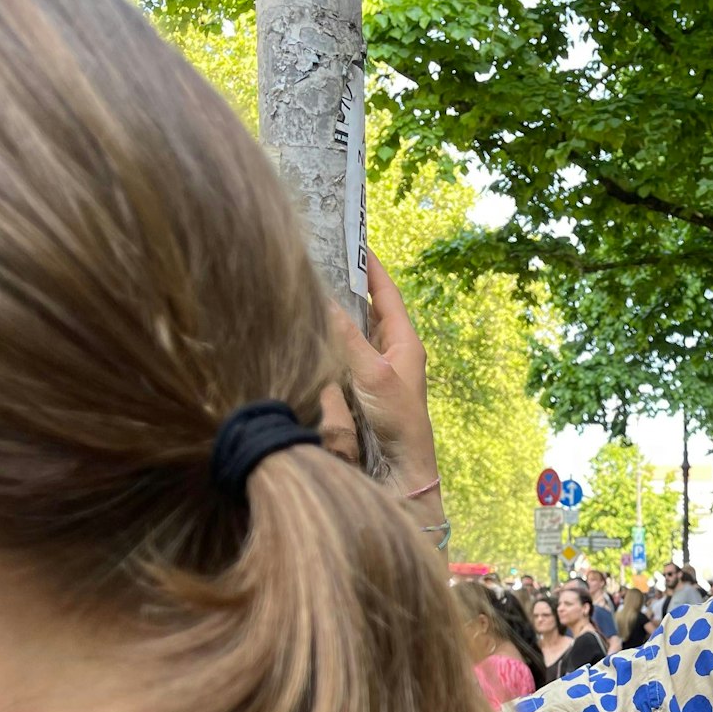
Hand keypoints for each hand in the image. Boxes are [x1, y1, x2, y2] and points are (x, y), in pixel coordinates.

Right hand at [329, 251, 437, 486]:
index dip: (372, 267)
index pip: (387, 294)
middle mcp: (391, 352)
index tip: (355, 241)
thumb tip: (325, 300)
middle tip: (320, 260)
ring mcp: (376, 370)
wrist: (401, 470)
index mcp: (404, 342)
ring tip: (308, 287)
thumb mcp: (373, 375)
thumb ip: (348, 338)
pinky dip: (328, 340)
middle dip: (347, 286)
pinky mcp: (361, 388)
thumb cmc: (398, 423)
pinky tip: (308, 332)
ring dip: (335, 313)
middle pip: (367, 309)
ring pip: (353, 331)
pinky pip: (343, 354)